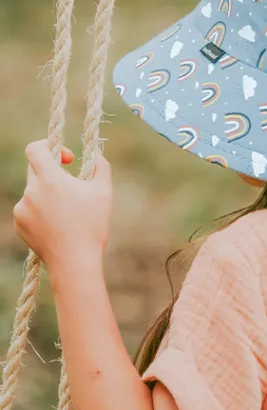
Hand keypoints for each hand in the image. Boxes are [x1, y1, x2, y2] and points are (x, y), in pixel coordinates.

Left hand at [13, 140, 112, 272]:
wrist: (74, 263)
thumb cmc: (91, 226)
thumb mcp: (103, 191)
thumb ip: (100, 166)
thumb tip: (97, 155)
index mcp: (49, 179)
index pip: (35, 148)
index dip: (49, 146)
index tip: (66, 159)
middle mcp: (31, 191)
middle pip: (35, 169)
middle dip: (53, 173)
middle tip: (72, 186)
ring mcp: (22, 209)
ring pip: (34, 191)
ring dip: (48, 194)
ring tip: (68, 213)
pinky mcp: (19, 224)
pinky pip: (28, 209)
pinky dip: (41, 210)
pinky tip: (58, 225)